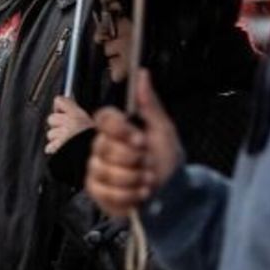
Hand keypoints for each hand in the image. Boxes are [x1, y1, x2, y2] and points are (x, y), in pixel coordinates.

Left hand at [46, 95, 94, 154]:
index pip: (59, 101)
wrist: (92, 155)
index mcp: (77, 114)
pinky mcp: (56, 148)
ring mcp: (62, 136)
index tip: (62, 111)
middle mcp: (69, 123)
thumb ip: (75, 113)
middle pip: (51, 118)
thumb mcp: (89, 121)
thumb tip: (62, 104)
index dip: (59, 107)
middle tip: (67, 130)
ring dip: (56, 138)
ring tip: (68, 141)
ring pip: (50, 134)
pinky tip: (63, 149)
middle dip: (57, 125)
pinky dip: (54, 149)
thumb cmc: (93, 139)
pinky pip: (49, 147)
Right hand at [86, 71, 181, 219]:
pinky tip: (140, 193)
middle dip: (134, 159)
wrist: (172, 193)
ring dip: (134, 179)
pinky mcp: (97, 191)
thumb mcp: (163, 130)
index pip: (103, 118)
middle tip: (149, 163)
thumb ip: (149, 103)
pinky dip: (129, 195)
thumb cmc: (167, 161)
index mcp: (118, 129)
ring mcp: (98, 169)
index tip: (140, 140)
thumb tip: (142, 74)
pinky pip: (106, 192)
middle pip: (105, 147)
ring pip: (106, 171)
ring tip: (147, 180)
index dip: (120, 130)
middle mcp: (103, 147)